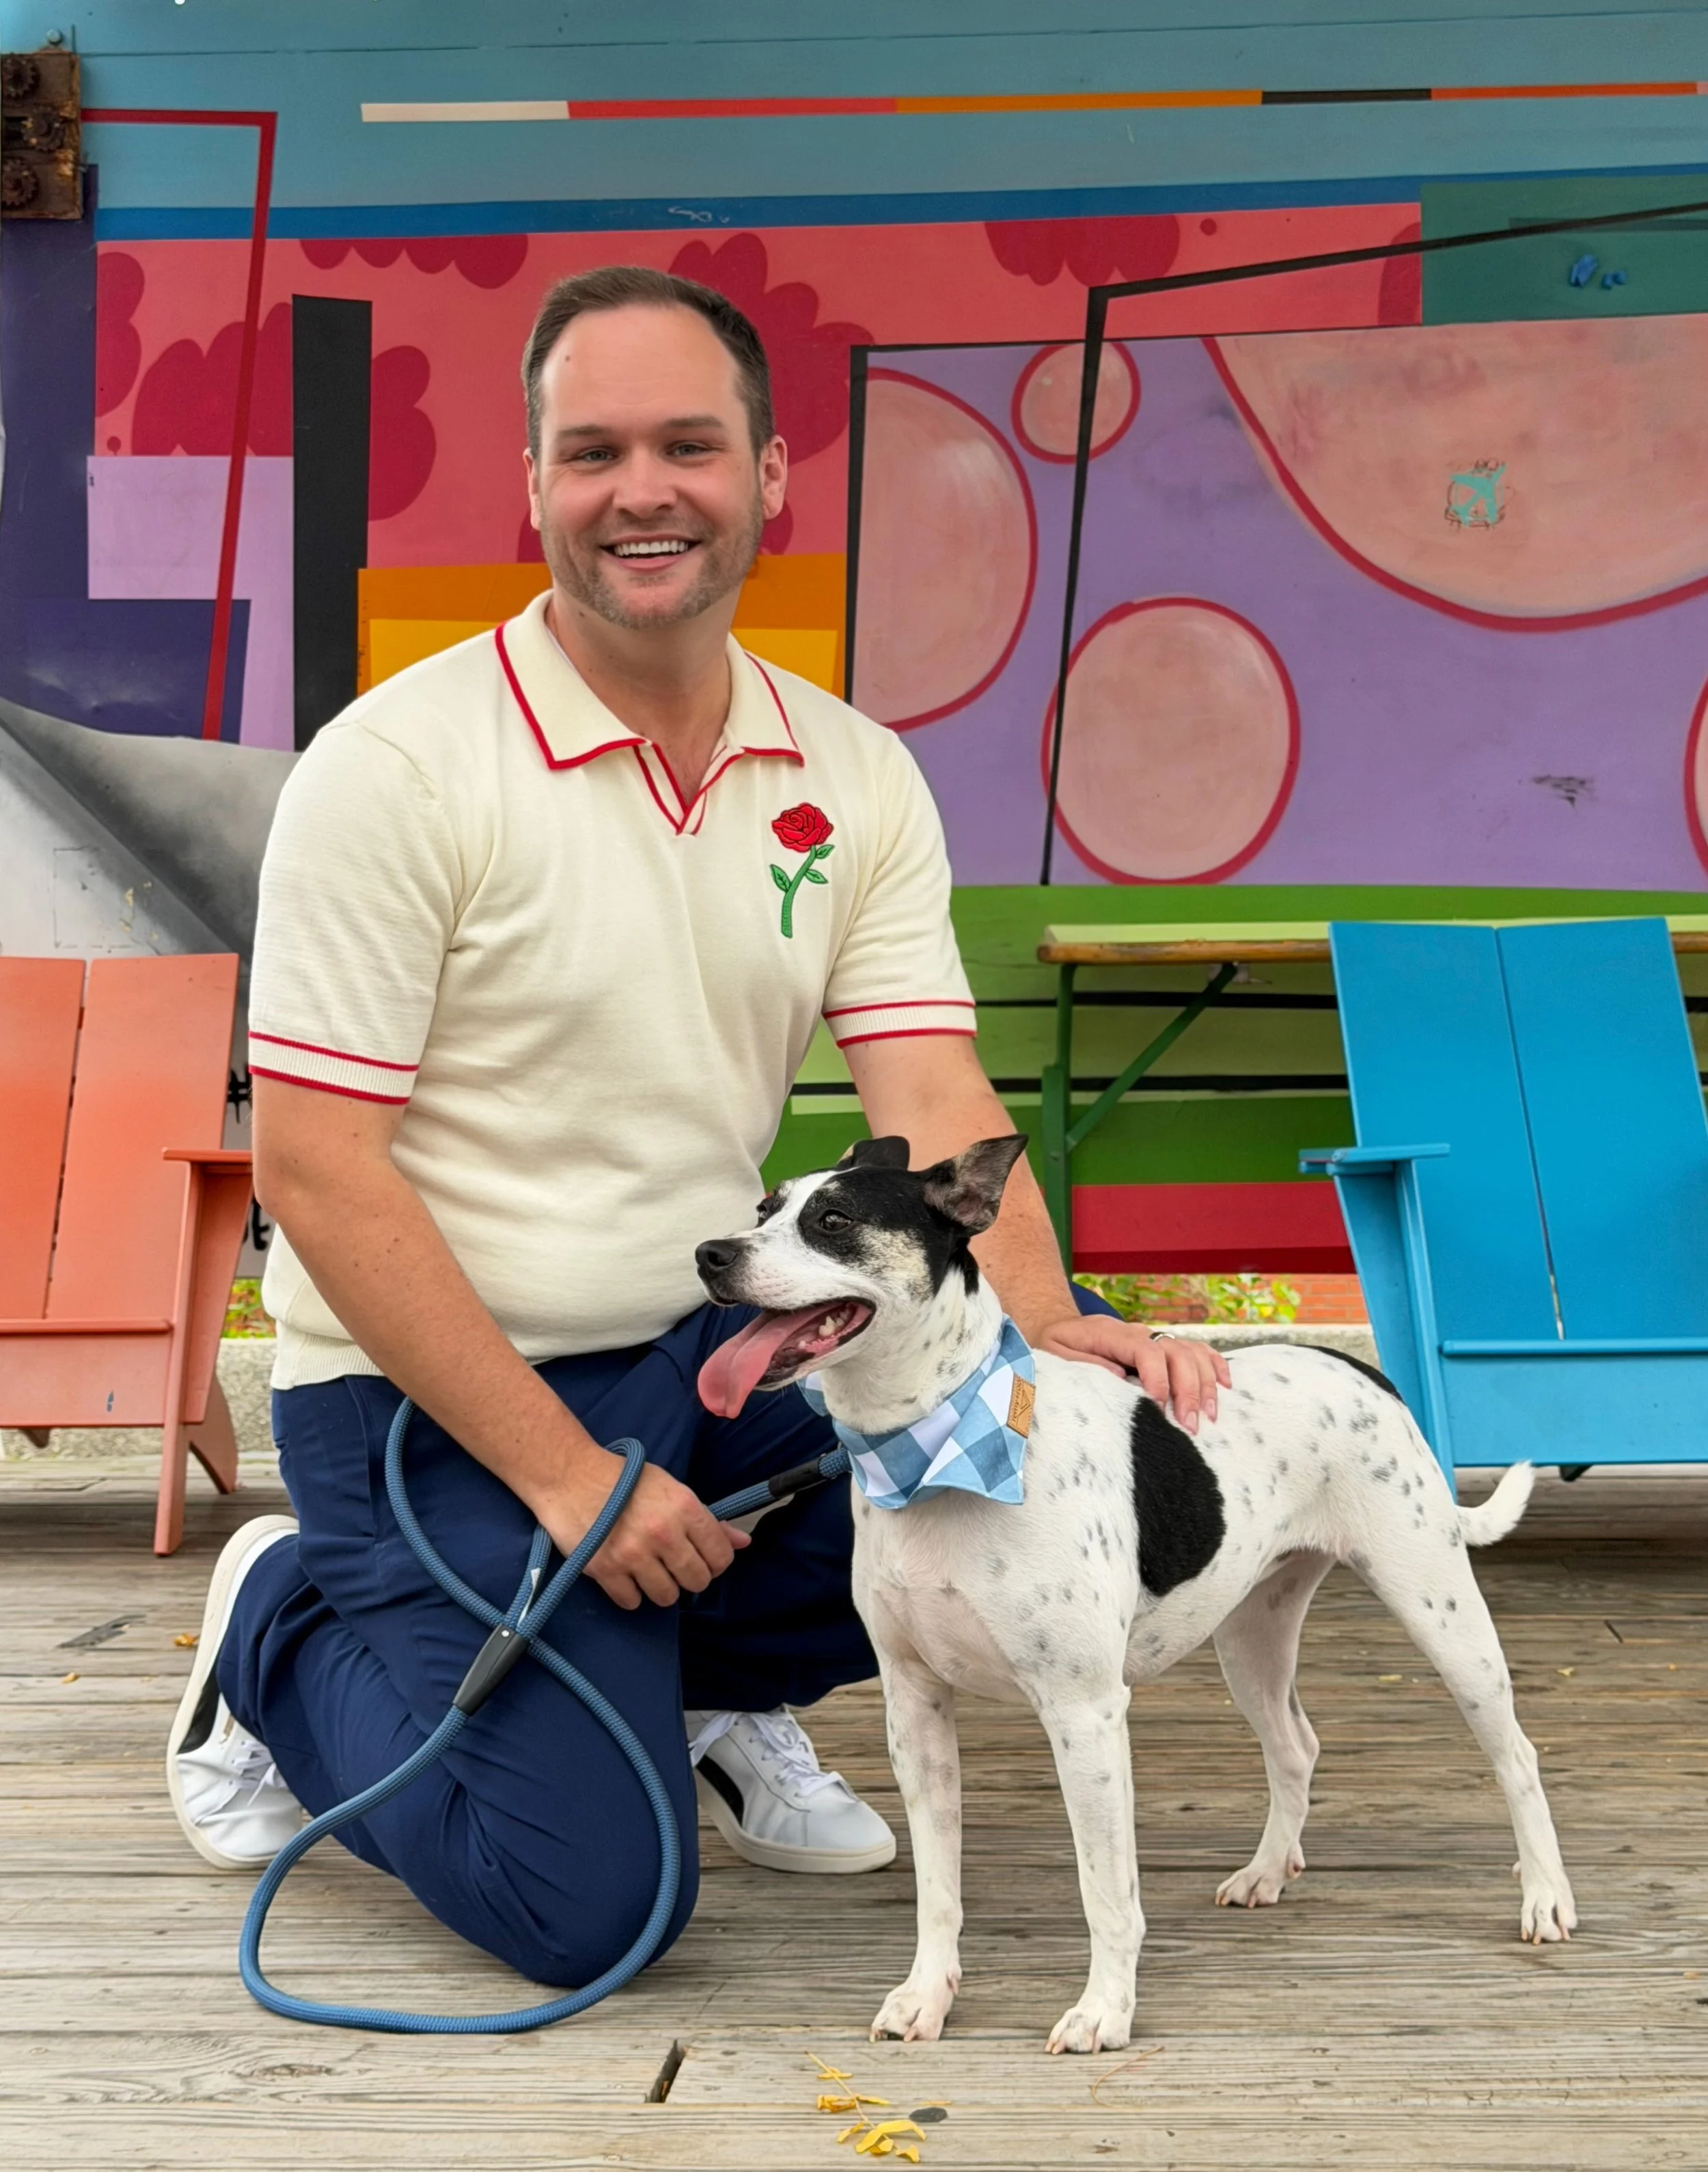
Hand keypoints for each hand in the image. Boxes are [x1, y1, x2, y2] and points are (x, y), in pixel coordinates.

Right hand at [533, 1449, 749, 1610]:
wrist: (570, 1476)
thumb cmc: (623, 1479)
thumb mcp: (671, 1489)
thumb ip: (707, 1520)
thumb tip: (742, 1542)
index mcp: (685, 1508)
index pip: (721, 1555)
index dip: (714, 1561)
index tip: (701, 1558)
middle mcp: (663, 1533)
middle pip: (696, 1581)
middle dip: (688, 1576)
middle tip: (672, 1564)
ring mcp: (634, 1554)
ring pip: (666, 1597)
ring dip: (659, 1587)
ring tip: (647, 1568)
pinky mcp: (605, 1570)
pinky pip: (632, 1602)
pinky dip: (630, 1593)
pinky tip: (624, 1574)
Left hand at [1035, 1314, 1230, 1432]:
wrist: (1057, 1328)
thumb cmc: (1055, 1347)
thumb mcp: (1055, 1354)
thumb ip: (1083, 1364)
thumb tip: (1117, 1376)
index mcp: (1109, 1332)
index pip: (1145, 1349)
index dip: (1157, 1378)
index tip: (1159, 1408)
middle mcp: (1138, 1332)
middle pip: (1175, 1352)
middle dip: (1187, 1389)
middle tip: (1191, 1425)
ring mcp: (1153, 1338)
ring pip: (1191, 1351)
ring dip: (1205, 1383)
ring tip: (1209, 1417)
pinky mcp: (1162, 1347)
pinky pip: (1197, 1351)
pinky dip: (1214, 1365)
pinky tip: (1226, 1387)